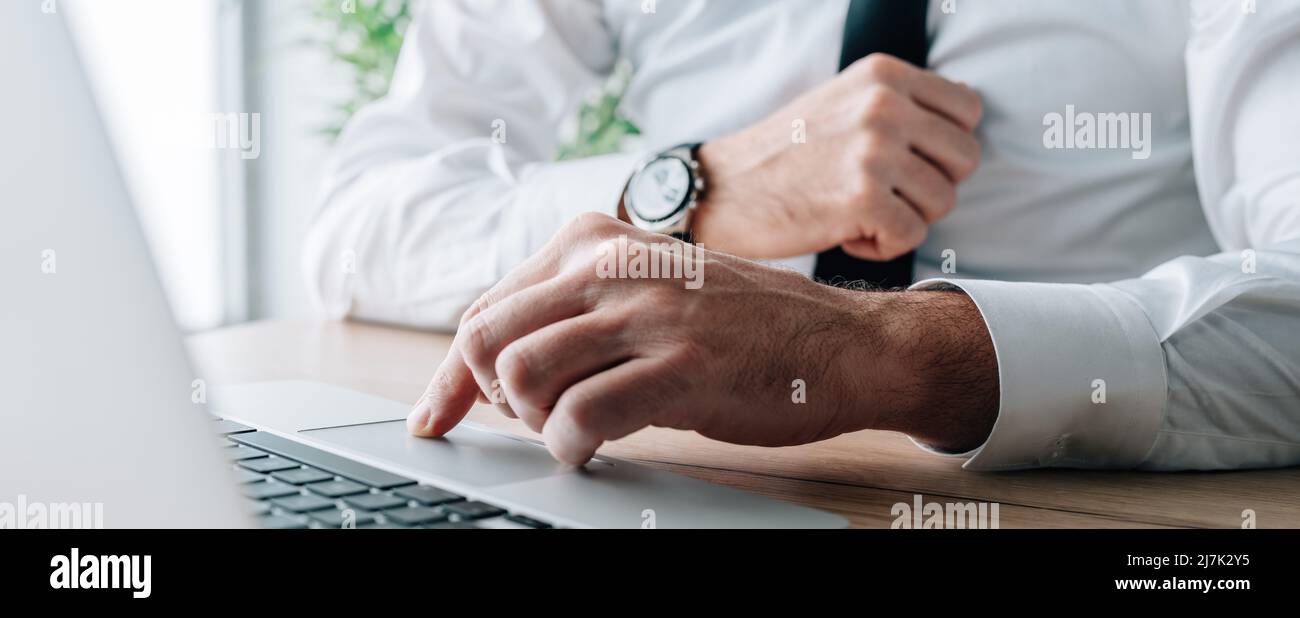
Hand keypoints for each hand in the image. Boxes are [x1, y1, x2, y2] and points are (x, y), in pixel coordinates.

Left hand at [407, 214, 997, 463]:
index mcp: (595, 238)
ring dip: (535, 423)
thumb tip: (480, 366)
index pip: (486, 308)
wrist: (844, 344)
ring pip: (521, 376)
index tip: (435, 419)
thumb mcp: (647, 291)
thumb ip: (572, 310)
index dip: (449, 376)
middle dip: (491, 398)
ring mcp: (649, 311)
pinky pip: (578, 417)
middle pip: (484, 340)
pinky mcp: (681, 364)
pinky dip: (571, 446)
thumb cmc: (740, 328)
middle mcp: (613, 263)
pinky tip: (597, 448)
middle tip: (536, 420)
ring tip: (576, 429)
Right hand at [691, 53, 982, 260]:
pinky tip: (846, 232)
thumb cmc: (784, 153)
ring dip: (904, 218)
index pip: (968, 110)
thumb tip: (967, 105)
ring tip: (858, 211)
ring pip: (943, 202)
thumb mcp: (844, 101)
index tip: (905, 163)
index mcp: (883, 75)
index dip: (944, 147)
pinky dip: (882, 246)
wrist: (722, 190)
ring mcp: (874, 151)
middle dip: (931, 186)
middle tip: (884, 194)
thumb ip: (902, 101)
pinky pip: (912, 236)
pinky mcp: (863, 198)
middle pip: (965, 158)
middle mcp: (883, 104)